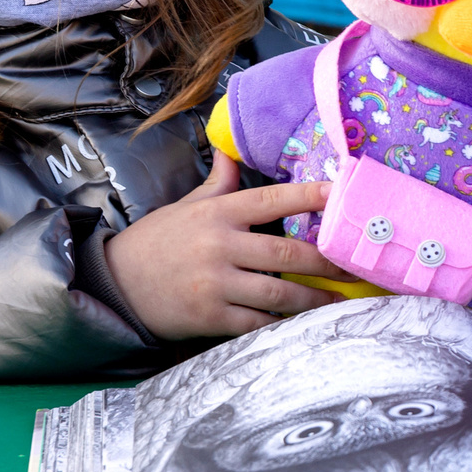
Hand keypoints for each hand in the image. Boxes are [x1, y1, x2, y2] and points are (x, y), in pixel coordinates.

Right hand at [106, 156, 353, 339]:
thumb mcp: (186, 205)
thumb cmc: (158, 241)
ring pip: (279, 293)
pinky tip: (304, 324)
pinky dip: (283, 325)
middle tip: (356, 264)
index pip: (273, 199)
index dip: (311, 196)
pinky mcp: (209, 317)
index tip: (342, 194)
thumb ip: (219, 182)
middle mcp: (219, 245)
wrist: (115, 283)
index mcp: (217, 213)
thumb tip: (232, 147)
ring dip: (314, 298)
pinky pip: (258, 323)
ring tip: (339, 299)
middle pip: (287, 253)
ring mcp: (214, 283)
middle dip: (328, 261)